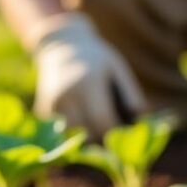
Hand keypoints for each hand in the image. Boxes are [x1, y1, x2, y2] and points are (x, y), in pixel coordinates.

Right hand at [30, 12, 146, 134]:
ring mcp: (52, 104)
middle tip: (115, 137)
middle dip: (103, 140)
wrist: (61, 46)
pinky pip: (61, 133)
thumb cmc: (96, 58)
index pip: (103, 121)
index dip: (117, 133)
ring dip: (87, 140)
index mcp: (88, 84)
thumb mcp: (118, 69)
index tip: (127, 136)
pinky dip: (74, 134)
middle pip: (87, 134)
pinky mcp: (43, 110)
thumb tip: (143, 123)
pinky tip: (83, 122)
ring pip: (72, 138)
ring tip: (99, 131)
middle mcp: (67, 96)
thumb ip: (131, 95)